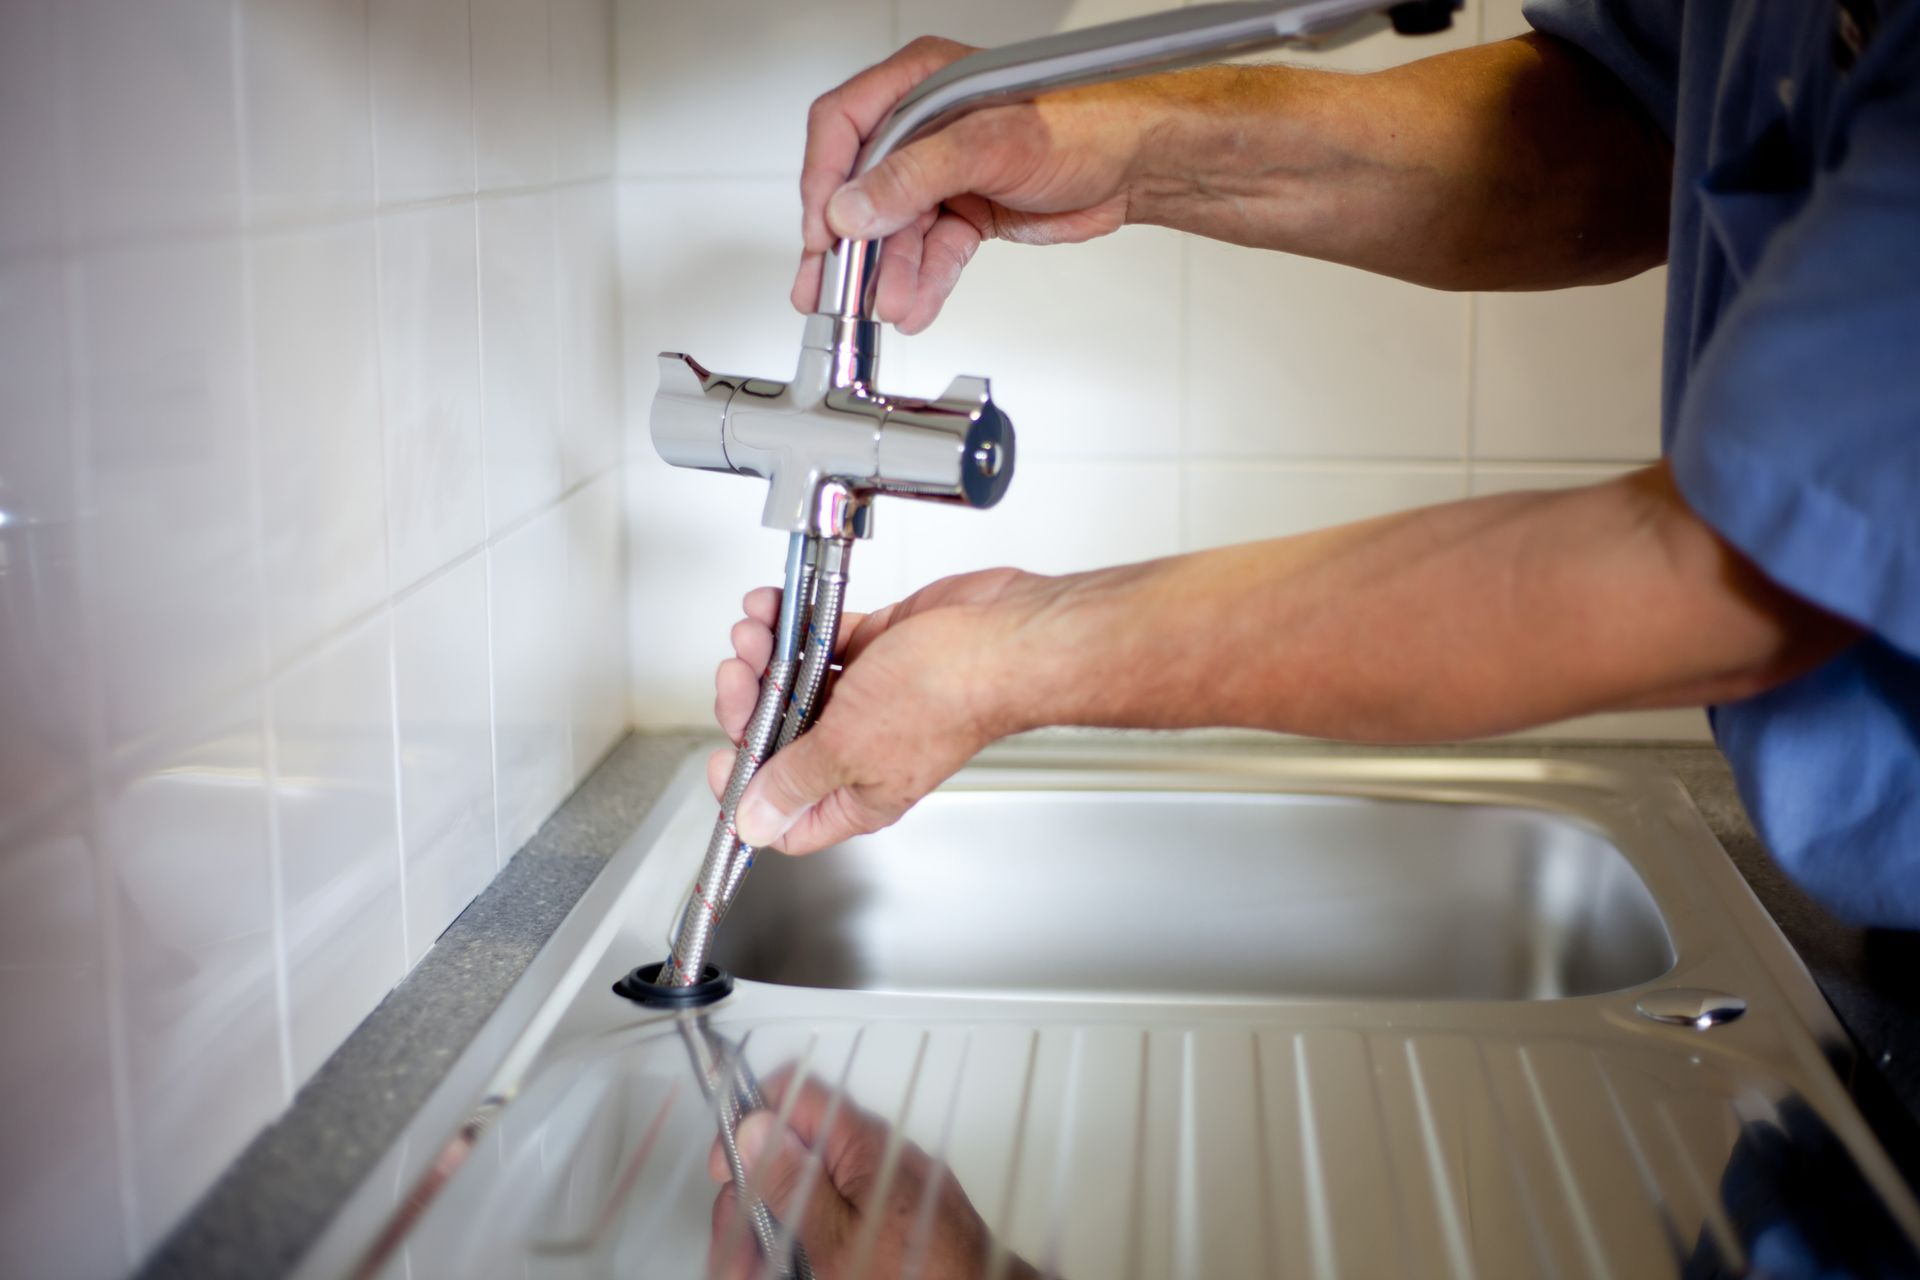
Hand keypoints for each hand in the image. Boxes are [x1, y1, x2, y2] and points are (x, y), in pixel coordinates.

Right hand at [707, 1069, 1037, 1279]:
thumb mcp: (838, 1238)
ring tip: (759, 1272)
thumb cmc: (923, 1276)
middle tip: (737, 1254)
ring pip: (812, 1192)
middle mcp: (876, 1155)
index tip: (727, 1168)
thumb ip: (794, 1182)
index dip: (750, 1122)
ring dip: (777, 1231)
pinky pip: (839, 1215)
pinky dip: (811, 1242)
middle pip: (794, 1153)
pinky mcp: (893, 1218)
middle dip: (756, 1200)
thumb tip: (754, 1129)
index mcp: (862, 1143)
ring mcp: (886, 1188)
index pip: (795, 1094)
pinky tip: (797, 1269)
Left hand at [711, 567, 1064, 853]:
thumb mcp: (849, 750)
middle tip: (740, 676)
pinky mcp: (874, 652)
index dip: (747, 795)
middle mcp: (860, 750)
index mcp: (858, 794)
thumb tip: (755, 822)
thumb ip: (794, 783)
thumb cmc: (949, 697)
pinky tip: (774, 608)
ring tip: (756, 631)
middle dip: (749, 704)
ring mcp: (867, 699)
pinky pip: (817, 641)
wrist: (1000, 636)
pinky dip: (790, 624)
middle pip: (779, 741)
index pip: (788, 818)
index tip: (723, 757)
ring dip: (764, 655)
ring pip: (793, 685)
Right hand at [792, 35, 1162, 332]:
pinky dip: (924, 280)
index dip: (825, 180)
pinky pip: (932, 251)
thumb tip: (853, 206)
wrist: (1137, 164)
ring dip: (889, 272)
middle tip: (829, 288)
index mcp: (920, 84)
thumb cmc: (1086, 121)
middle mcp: (925, 126)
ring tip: (887, 304)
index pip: (843, 126)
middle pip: (862, 187)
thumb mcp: (991, 143)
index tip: (823, 231)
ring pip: (897, 229)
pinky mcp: (966, 211)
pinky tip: (915, 303)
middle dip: (849, 244)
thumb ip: (915, 175)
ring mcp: (944, 172)